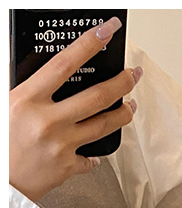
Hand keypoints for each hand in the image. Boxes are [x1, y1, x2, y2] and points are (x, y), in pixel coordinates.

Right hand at [9, 17, 138, 202]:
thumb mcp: (4, 104)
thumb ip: (27, 89)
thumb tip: (48, 74)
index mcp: (27, 99)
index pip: (64, 64)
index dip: (89, 44)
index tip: (108, 31)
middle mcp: (48, 121)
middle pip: (97, 97)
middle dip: (121, 83)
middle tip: (133, 74)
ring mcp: (61, 145)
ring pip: (104, 125)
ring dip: (123, 114)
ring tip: (130, 106)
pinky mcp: (67, 167)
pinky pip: (90, 158)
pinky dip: (93, 154)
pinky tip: (95, 151)